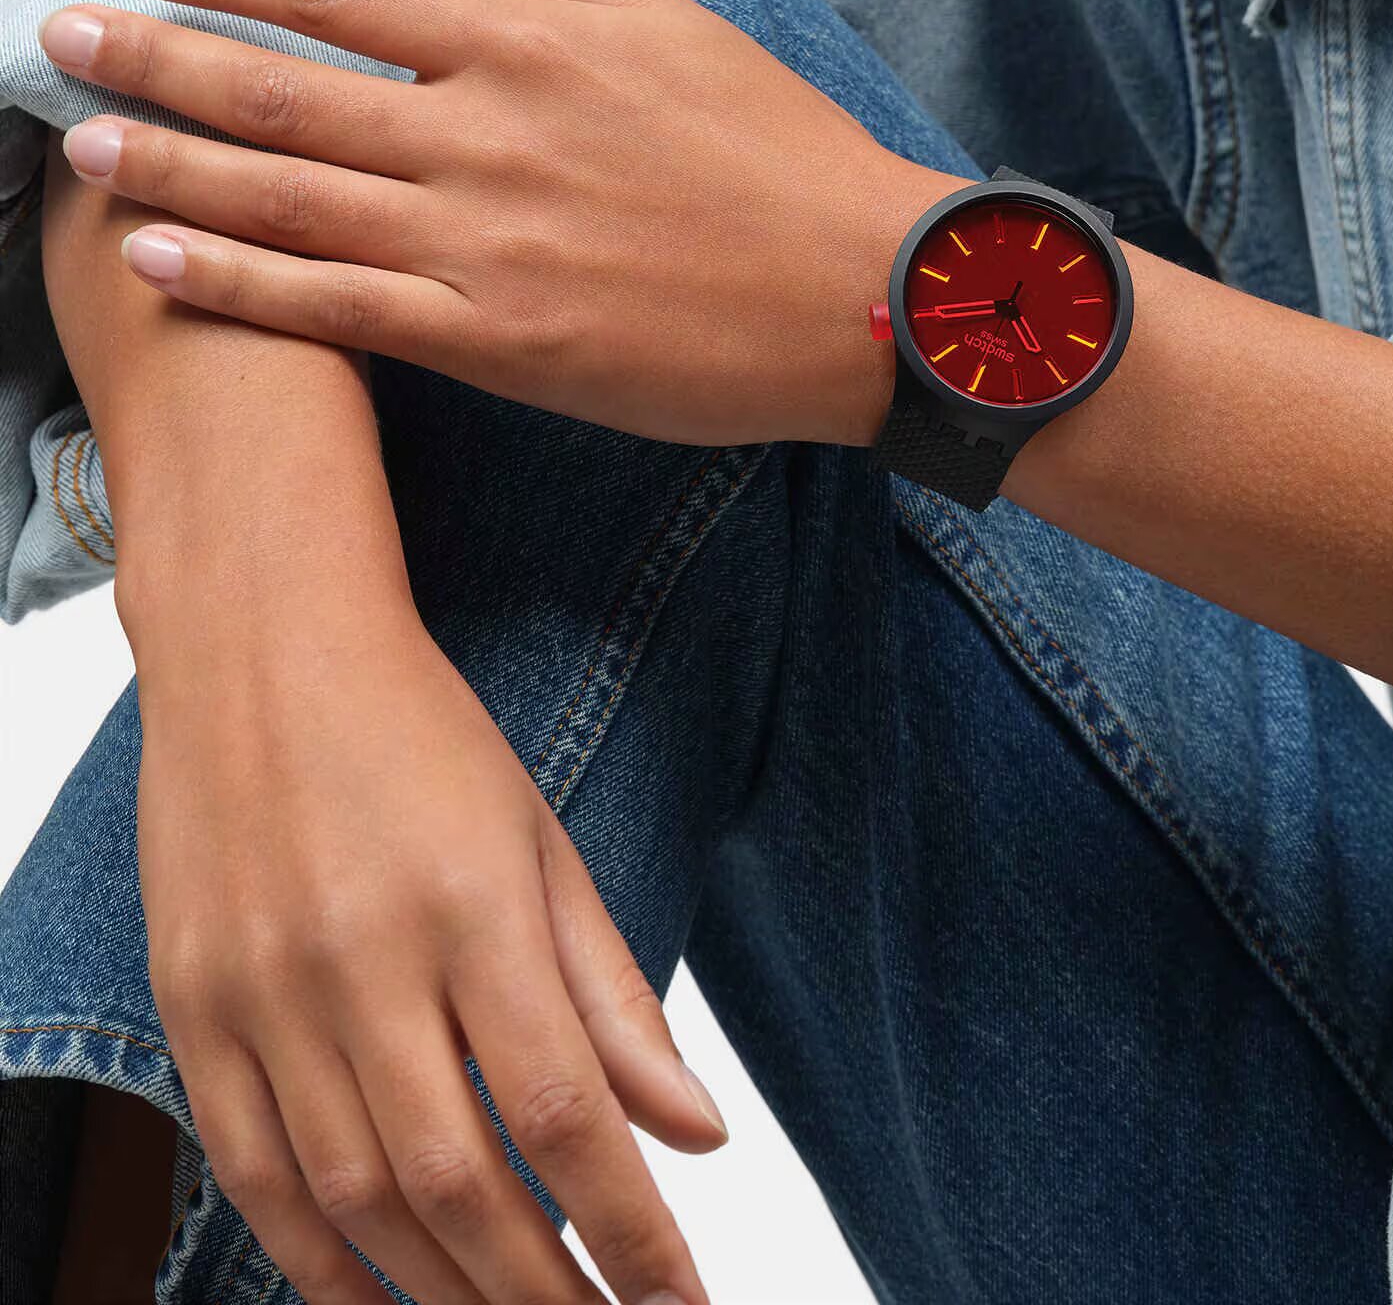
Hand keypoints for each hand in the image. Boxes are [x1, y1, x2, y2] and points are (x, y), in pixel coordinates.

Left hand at [40, 0, 956, 447]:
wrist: (861, 289)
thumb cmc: (775, 150)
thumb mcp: (665, 18)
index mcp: (527, 45)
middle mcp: (485, 134)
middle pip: (285, 88)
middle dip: (160, 54)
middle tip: (62, 33)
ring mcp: (484, 241)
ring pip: (291, 196)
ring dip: (174, 161)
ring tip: (85, 138)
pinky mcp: (498, 339)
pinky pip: (341, 307)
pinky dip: (241, 282)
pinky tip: (161, 255)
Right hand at [130, 580, 725, 1304]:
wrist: (263, 654)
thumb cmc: (425, 740)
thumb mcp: (543, 845)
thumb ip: (614, 996)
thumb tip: (699, 1134)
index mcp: (474, 906)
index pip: (563, 1112)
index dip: (630, 1229)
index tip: (681, 1297)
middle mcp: (362, 960)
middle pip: (461, 1180)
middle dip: (545, 1287)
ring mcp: (263, 992)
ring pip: (355, 1198)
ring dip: (444, 1290)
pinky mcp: (192, 1009)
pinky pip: (251, 1174)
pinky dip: (319, 1260)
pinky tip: (384, 1299)